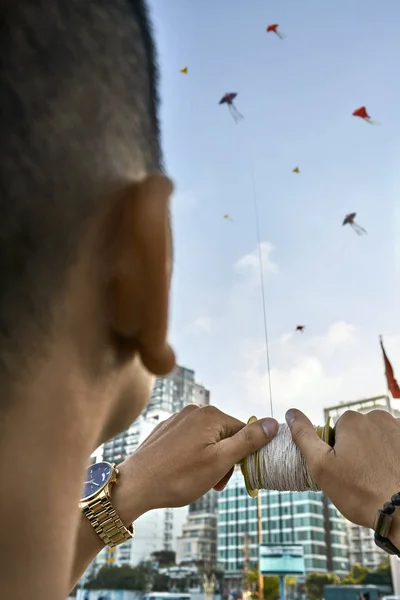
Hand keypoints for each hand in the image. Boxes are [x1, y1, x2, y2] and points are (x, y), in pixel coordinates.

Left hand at [114, 405, 277, 521]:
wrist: (135, 485)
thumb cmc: (178, 476)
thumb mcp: (221, 461)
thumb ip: (249, 441)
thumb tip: (273, 423)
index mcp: (211, 414)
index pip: (243, 431)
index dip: (241, 457)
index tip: (229, 477)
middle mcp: (194, 410)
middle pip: (225, 435)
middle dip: (224, 459)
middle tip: (213, 483)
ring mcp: (177, 418)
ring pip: (207, 440)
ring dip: (209, 460)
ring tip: (197, 480)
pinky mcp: (165, 429)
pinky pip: (189, 441)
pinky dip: (192, 457)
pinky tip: (181, 472)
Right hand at [286, 408, 399, 537]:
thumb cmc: (361, 493)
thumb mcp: (321, 467)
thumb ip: (304, 436)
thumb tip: (291, 413)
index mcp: (351, 420)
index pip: (338, 431)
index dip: (338, 452)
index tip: (345, 471)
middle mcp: (377, 416)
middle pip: (360, 432)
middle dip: (359, 450)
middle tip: (362, 477)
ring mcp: (398, 427)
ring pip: (379, 438)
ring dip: (378, 452)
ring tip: (380, 477)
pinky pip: (396, 443)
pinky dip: (393, 455)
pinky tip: (392, 472)